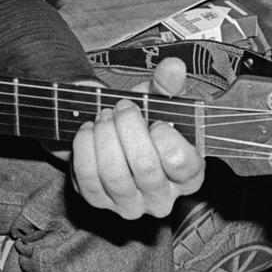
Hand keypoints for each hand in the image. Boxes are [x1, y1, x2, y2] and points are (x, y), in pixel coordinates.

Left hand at [69, 56, 204, 218]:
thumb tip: (174, 67)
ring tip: (104, 117)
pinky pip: (87, 177)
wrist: (110, 132)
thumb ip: (168, 85)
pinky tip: (88, 131)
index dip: (163, 134)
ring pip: (114, 174)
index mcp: (188, 175)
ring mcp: (130, 205)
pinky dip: (84, 147)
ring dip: (105, 135)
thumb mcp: (158, 101)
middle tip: (120, 107)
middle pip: (145, 166)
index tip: (154, 119)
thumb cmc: (142, 120)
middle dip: (127, 126)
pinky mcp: (99, 202)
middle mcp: (162, 198)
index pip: (181, 161)